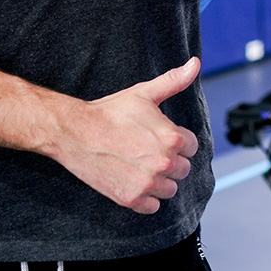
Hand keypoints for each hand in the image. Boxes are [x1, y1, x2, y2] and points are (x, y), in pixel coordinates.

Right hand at [53, 59, 201, 213]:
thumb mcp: (144, 93)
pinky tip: (132, 181)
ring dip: (159, 181)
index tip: (158, 138)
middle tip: (145, 151)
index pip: (192, 147)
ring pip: (169, 189)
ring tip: (139, 166)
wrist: (75, 132)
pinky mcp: (131, 199)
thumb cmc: (110, 112)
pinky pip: (152, 206)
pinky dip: (145, 198)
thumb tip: (195, 63)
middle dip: (169, 161)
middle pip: (183, 170)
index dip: (176, 142)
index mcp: (173, 138)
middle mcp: (164, 163)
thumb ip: (174, 81)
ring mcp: (148, 183)